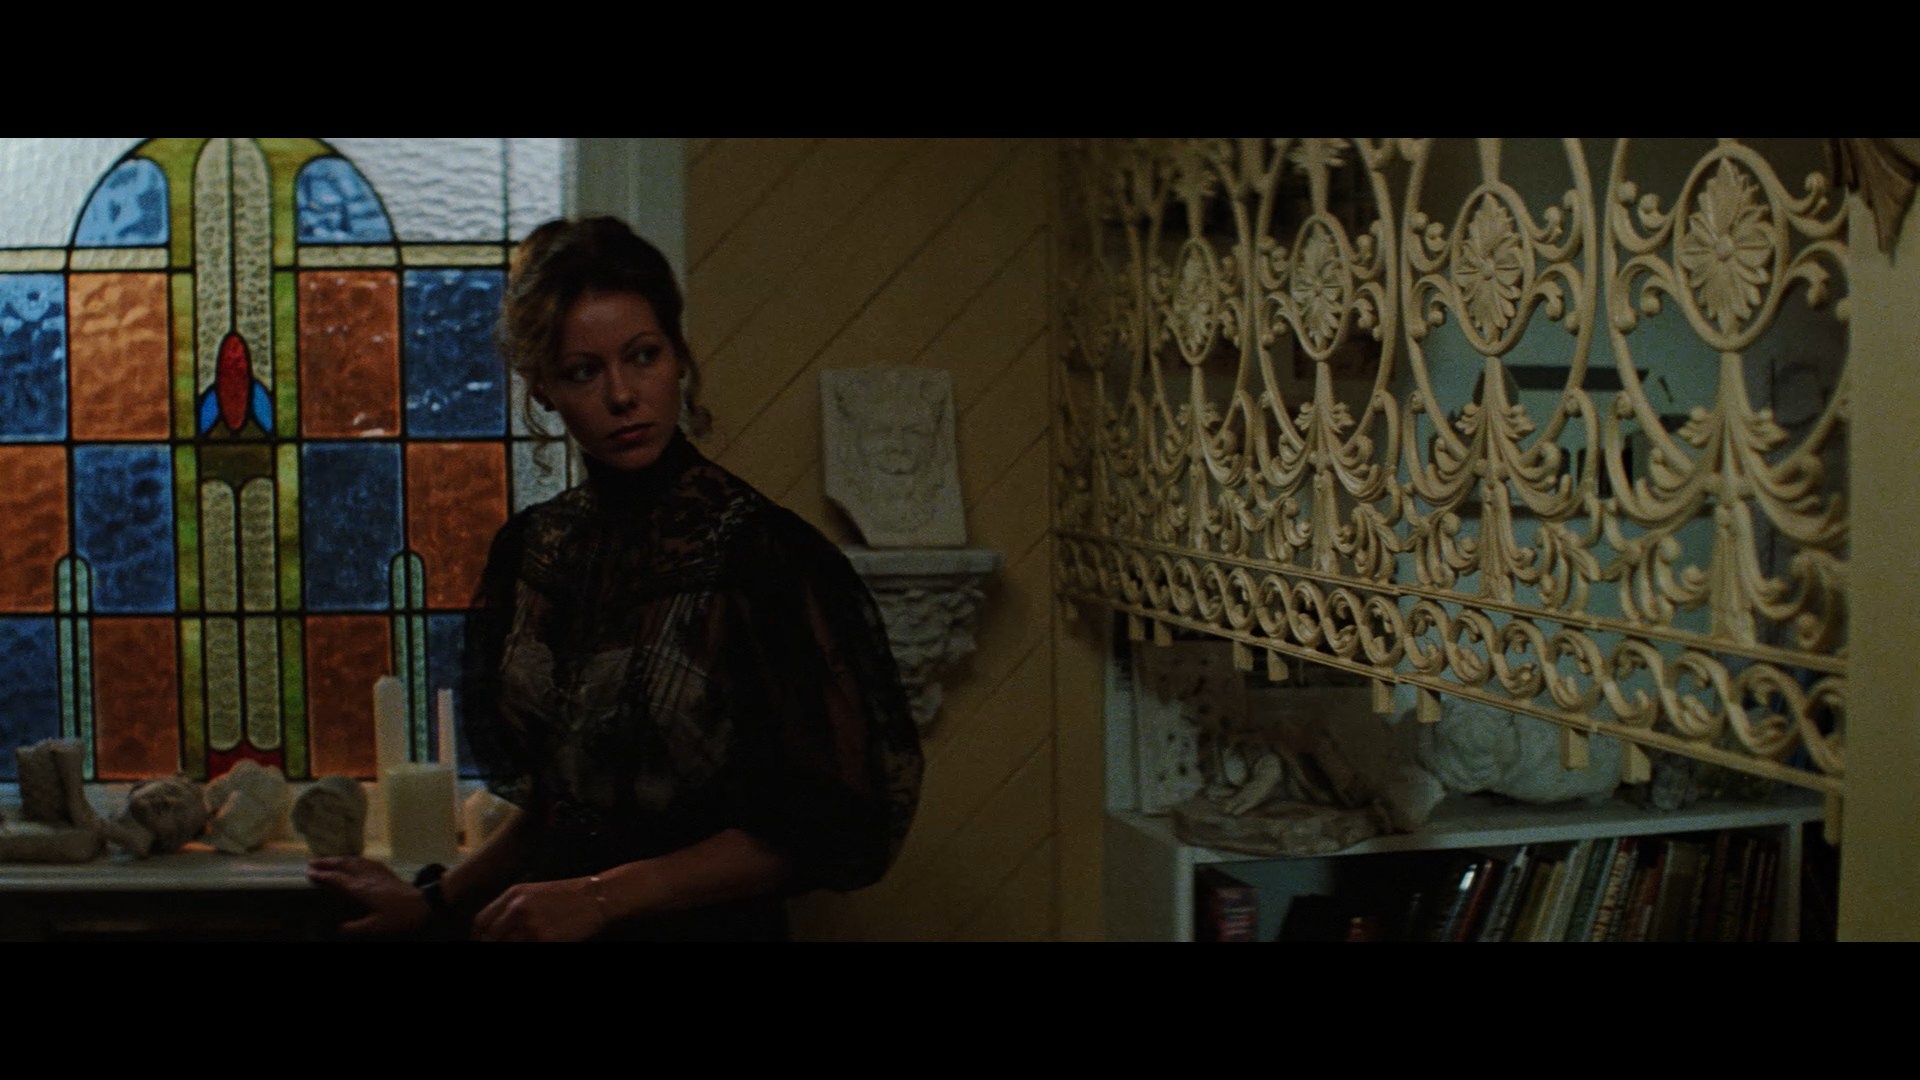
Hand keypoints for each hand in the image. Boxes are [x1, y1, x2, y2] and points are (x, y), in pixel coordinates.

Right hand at [307, 856, 431, 935]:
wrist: (424, 904)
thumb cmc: (400, 916)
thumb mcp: (376, 926)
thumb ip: (355, 928)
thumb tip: (337, 929)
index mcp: (362, 889)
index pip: (337, 879)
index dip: (322, 875)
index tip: (309, 873)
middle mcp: (367, 877)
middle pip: (344, 865)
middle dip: (327, 862)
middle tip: (312, 862)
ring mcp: (378, 872)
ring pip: (355, 860)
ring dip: (339, 859)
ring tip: (328, 860)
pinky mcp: (387, 872)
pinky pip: (366, 861)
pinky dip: (355, 859)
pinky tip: (355, 860)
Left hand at [471, 879, 609, 941]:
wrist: (596, 896)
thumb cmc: (567, 895)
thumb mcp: (534, 892)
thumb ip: (512, 907)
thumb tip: (495, 929)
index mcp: (512, 895)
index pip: (481, 921)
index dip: (477, 937)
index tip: (480, 942)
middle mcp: (517, 909)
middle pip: (489, 937)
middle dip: (488, 945)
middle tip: (493, 948)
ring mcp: (529, 925)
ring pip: (504, 945)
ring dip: (505, 947)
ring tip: (518, 944)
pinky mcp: (543, 939)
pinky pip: (523, 949)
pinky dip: (522, 948)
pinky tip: (531, 944)